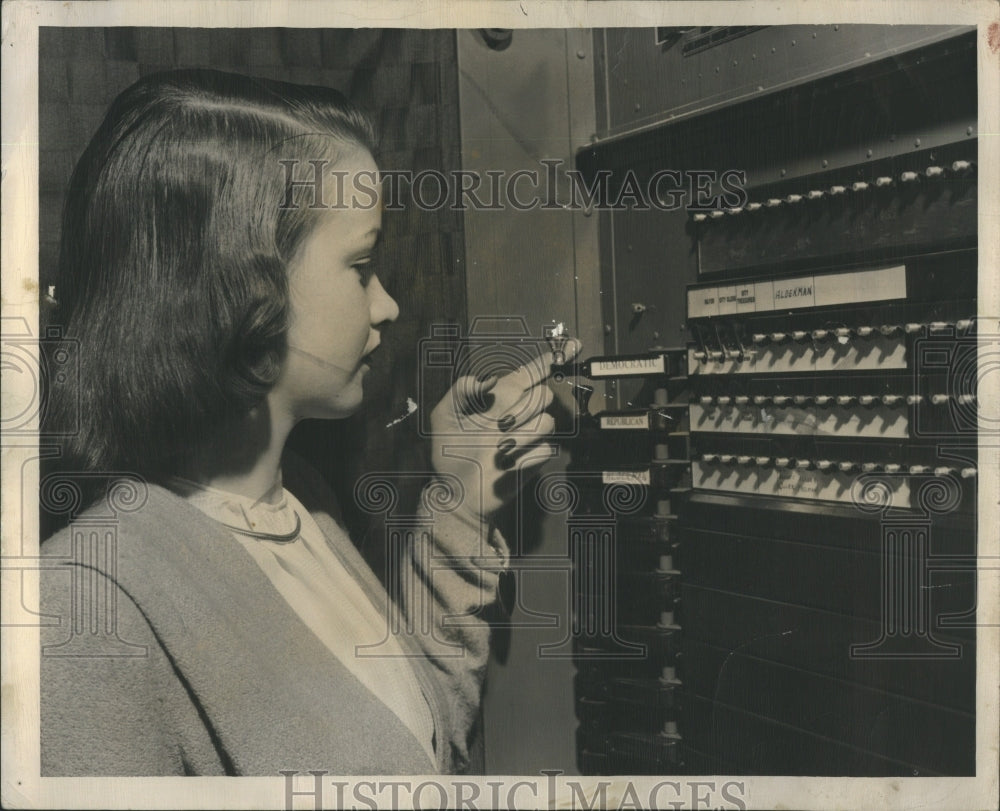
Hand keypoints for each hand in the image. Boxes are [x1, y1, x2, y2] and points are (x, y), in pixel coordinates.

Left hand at [428, 339, 581, 524]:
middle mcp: (520, 412)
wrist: (456, 490)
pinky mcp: (537, 458)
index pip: (532, 372)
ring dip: (520, 436)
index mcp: (500, 396)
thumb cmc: (448, 452)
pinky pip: (543, 450)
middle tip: (499, 425)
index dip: (554, 358)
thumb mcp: (443, 416)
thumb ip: (460, 391)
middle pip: (544, 395)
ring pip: (546, 422)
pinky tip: (504, 465)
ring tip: (497, 448)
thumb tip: (488, 379)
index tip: (575, 345)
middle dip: (524, 408)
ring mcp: (531, 435)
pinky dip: (520, 459)